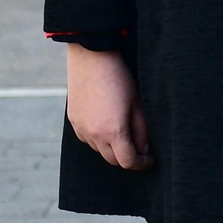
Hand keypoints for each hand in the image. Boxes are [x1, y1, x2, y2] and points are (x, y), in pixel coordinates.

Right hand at [66, 46, 152, 169]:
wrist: (91, 59)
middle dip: (128, 157)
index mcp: (113, 132)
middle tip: (140, 148)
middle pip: (113, 160)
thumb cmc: (119, 78)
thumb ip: (142, 130)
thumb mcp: (137, 103)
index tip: (149, 159)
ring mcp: (81, 130)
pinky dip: (99, 139)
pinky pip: (88, 139)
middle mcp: (94, 136)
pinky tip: (107, 124)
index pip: (128, 161)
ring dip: (113, 148)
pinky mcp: (73, 122)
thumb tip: (144, 149)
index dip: (141, 164)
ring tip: (124, 132)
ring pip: (99, 151)